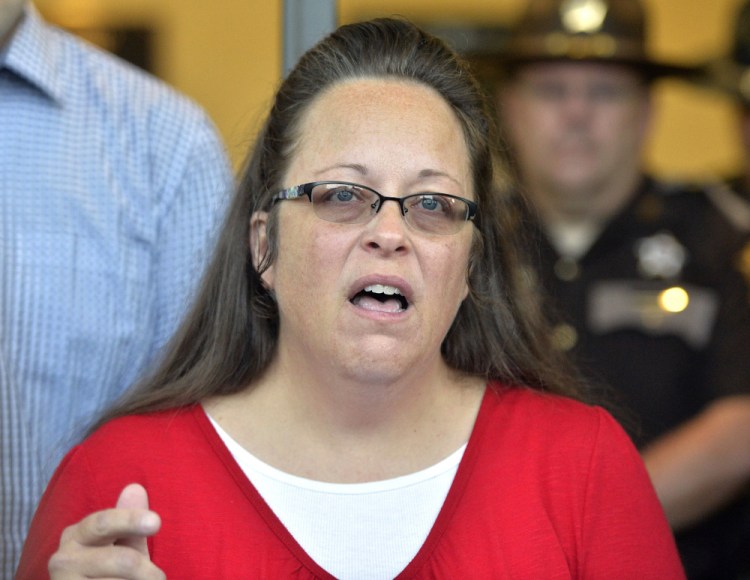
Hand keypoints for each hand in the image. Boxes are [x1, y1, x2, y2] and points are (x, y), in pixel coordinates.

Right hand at [48, 483, 164, 578]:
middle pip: (122, 560)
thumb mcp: (125, 549)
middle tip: (159, 579)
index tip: (155, 522)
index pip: (105, 523)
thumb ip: (131, 523)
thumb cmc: (113, 575)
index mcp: (77, 535)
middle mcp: (63, 559)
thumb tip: (135, 488)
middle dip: (148, 572)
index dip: (131, 521)